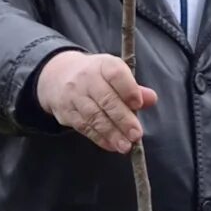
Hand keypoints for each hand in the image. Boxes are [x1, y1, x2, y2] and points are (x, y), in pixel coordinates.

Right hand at [34, 50, 154, 152]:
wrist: (58, 76)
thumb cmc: (96, 77)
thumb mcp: (114, 74)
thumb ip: (134, 88)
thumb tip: (152, 99)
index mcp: (103, 65)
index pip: (116, 74)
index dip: (128, 90)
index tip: (138, 105)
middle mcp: (86, 78)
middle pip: (106, 99)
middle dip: (122, 119)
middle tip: (136, 134)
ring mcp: (74, 95)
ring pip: (94, 116)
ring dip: (111, 133)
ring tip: (125, 146)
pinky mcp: (66, 112)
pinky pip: (84, 127)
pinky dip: (99, 138)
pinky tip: (112, 146)